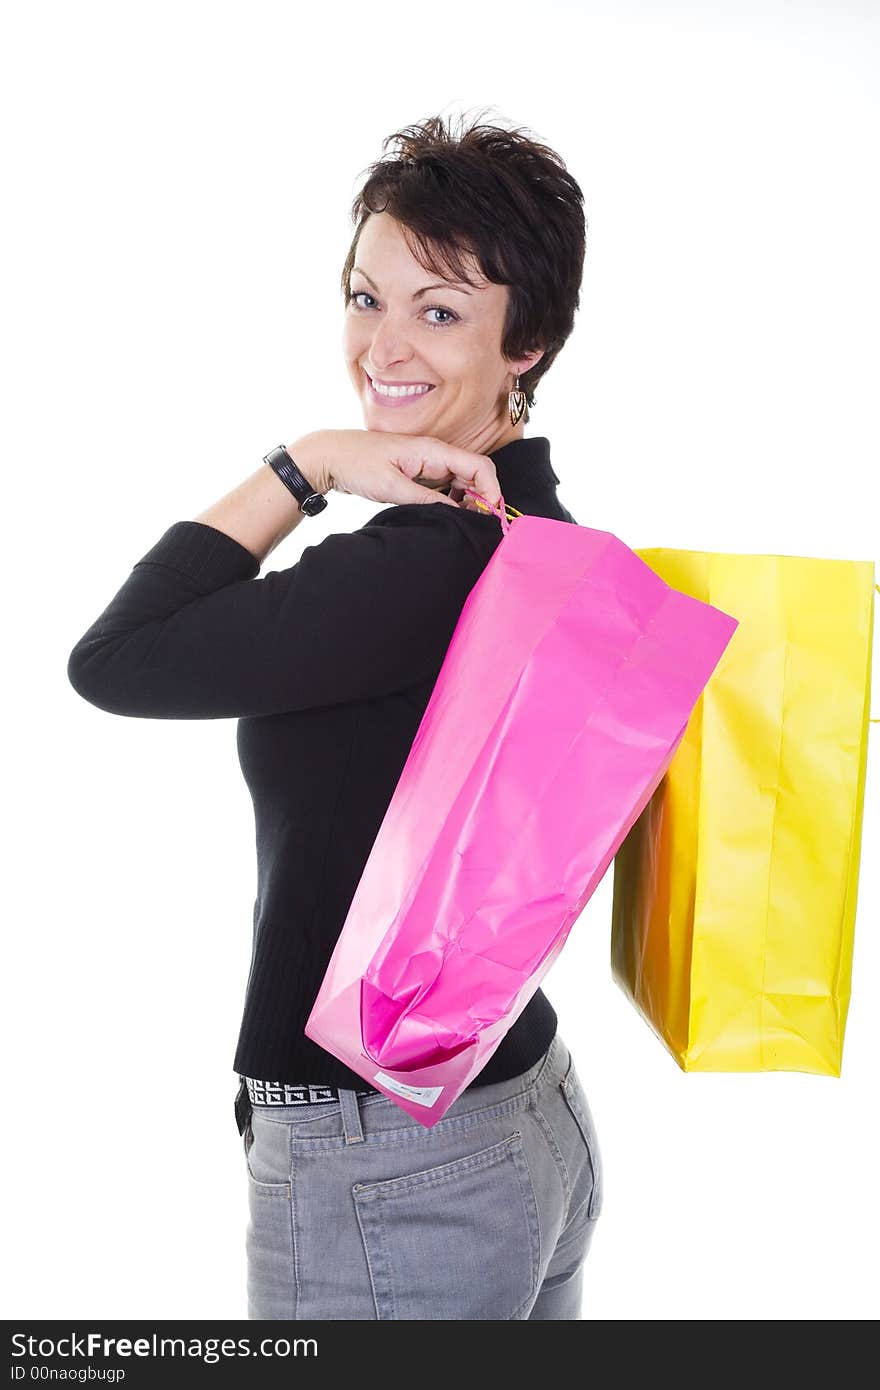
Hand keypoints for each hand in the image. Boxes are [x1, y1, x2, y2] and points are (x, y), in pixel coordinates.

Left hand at [286, 430, 501, 512]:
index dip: (492, 490)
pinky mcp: (419, 475)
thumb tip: (457, 513)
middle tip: (475, 525)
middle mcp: (436, 455)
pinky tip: (445, 517)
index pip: (480, 466)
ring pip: (463, 483)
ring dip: (468, 502)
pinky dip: (452, 502)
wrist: (330, 457)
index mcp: (433, 451)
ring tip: (461, 524)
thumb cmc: (357, 465)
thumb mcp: (392, 486)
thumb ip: (427, 500)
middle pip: (476, 475)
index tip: (489, 515)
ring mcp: (428, 465)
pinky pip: (446, 488)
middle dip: (482, 499)